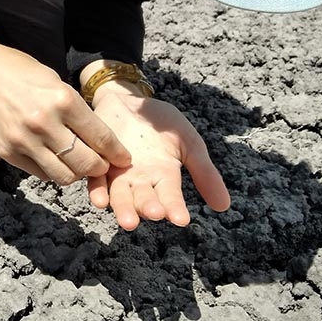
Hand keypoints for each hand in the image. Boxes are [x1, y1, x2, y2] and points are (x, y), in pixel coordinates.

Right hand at [0, 26, 131, 183]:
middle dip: (100, 167)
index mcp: (62, 99)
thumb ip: (74, 109)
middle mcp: (44, 123)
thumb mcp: (53, 80)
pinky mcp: (7, 153)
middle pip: (86, 163)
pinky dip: (53, 171)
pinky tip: (54, 159)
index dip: (117, 153)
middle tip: (102, 164)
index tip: (124, 159)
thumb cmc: (17, 70)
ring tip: (78, 164)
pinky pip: (40, 174)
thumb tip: (97, 138)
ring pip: (64, 176)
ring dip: (76, 174)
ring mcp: (23, 141)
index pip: (101, 137)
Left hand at [88, 86, 230, 229]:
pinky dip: (97, 190)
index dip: (176, 208)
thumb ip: (204, 172)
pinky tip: (99, 200)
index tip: (182, 220)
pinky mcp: (99, 162)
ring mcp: (118, 174)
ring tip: (128, 220)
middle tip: (153, 214)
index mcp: (164, 177)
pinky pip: (96, 180)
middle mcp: (141, 181)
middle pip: (144, 199)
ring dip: (123, 208)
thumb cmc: (161, 124)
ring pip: (120, 196)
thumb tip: (225, 207)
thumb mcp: (189, 142)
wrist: (130, 100)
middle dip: (148, 208)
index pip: (171, 197)